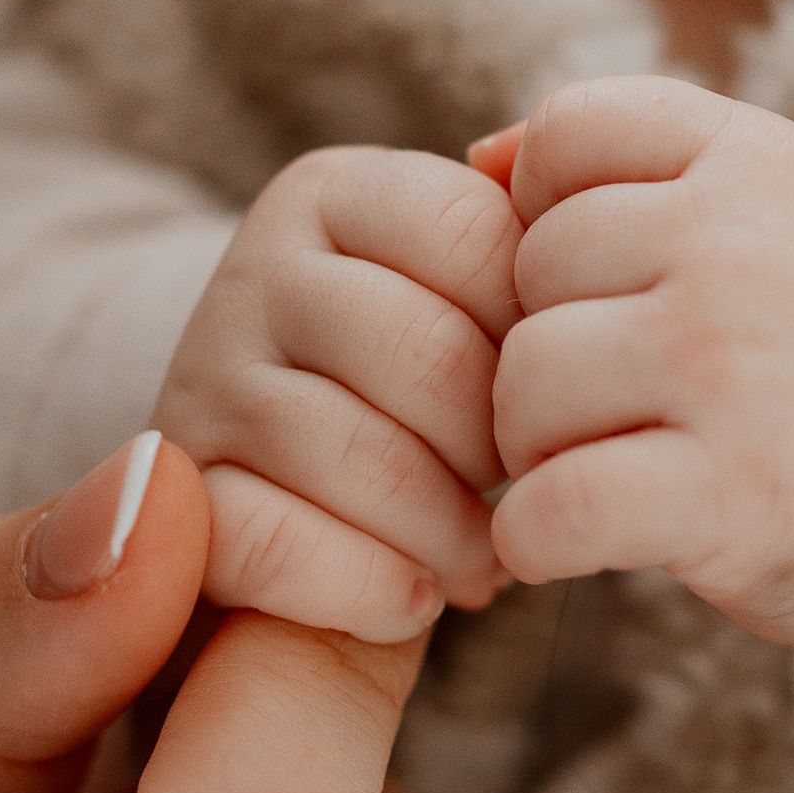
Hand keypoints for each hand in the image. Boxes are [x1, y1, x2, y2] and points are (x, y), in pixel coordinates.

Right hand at [156, 143, 522, 643]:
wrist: (254, 468)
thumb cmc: (402, 386)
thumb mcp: (455, 295)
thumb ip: (526, 258)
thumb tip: (612, 254)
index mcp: (337, 194)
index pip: (480, 241)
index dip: (541, 341)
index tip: (551, 399)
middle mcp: (257, 268)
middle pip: (430, 356)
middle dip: (500, 449)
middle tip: (525, 496)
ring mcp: (206, 377)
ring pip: (364, 458)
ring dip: (449, 536)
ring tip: (481, 561)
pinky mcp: (181, 495)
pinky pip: (283, 544)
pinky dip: (370, 587)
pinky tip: (411, 598)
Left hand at [489, 75, 793, 646]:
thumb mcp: (763, 220)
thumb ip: (632, 169)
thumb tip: (479, 160)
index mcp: (763, 161)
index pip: (565, 134)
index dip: (545, 219)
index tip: (602, 290)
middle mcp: (752, 247)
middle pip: (525, 272)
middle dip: (539, 348)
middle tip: (611, 403)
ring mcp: (739, 368)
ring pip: (521, 387)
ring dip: (531, 448)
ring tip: (606, 461)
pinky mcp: (732, 495)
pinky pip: (551, 507)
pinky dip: (532, 540)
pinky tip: (564, 540)